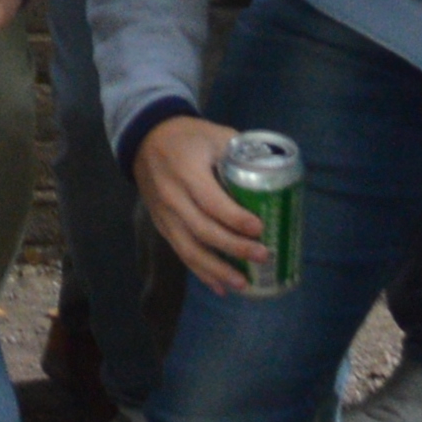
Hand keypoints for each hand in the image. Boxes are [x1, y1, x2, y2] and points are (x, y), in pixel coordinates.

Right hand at [135, 117, 272, 295]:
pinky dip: (202, 272)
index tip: (260, 228)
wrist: (146, 139)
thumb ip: (242, 154)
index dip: (235, 218)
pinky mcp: (163, 226)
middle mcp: (172, 197)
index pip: (211, 201)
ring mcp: (164, 215)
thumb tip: (275, 178)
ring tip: (243, 284)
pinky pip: (182, 253)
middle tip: (263, 255)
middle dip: (234, 247)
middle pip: (203, 230)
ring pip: (189, 249)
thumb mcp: (215, 134)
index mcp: (186, 171)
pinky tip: (221, 287)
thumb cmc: (189, 136)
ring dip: (217, 270)